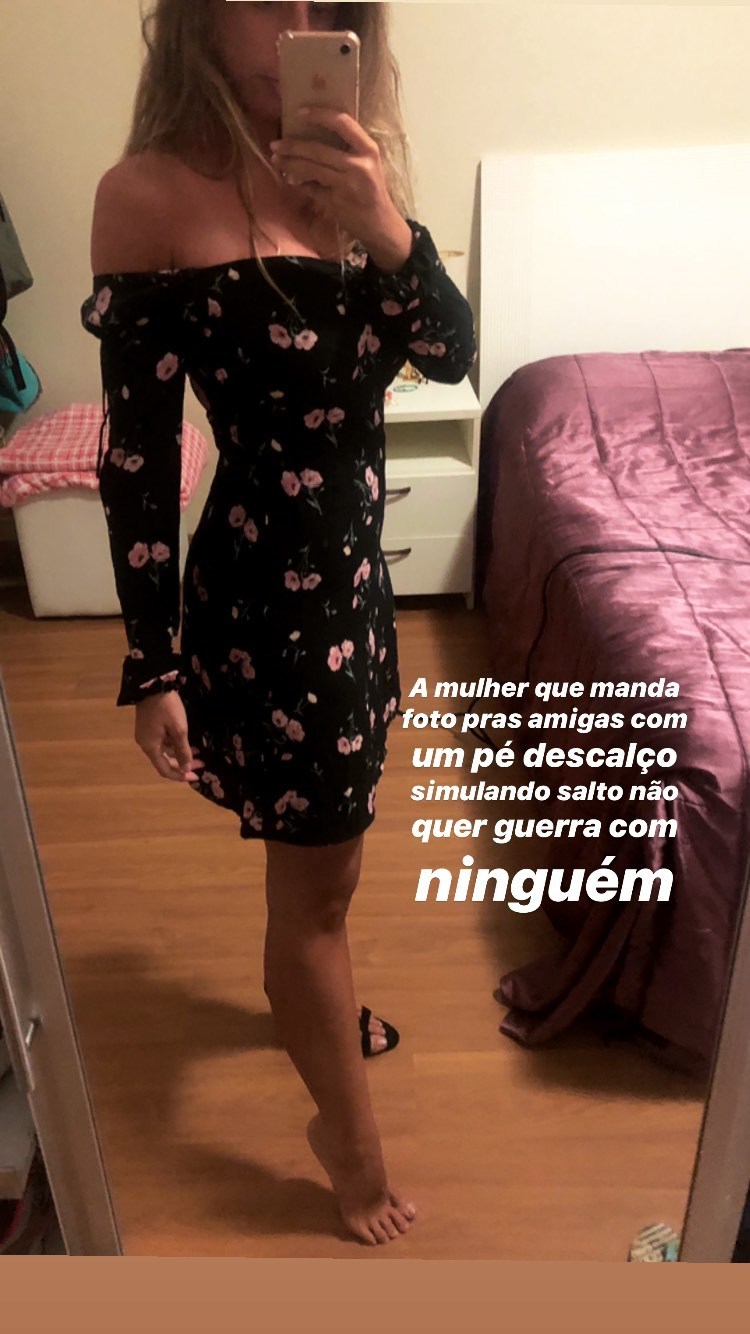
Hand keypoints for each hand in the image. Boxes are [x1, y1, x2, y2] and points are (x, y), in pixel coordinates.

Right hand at [134, 692, 204, 783]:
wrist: (152, 684)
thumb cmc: (166, 708)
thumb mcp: (178, 729)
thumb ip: (182, 750)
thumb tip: (186, 768)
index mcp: (150, 747)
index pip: (164, 770)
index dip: (180, 776)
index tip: (196, 776)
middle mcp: (146, 744)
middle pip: (165, 761)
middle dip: (183, 764)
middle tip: (201, 764)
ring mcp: (147, 734)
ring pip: (165, 751)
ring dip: (181, 753)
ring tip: (198, 752)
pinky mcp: (149, 726)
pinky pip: (163, 741)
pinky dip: (175, 744)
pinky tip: (187, 742)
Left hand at [269, 108, 412, 269]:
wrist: (380, 223)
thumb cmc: (370, 188)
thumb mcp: (368, 163)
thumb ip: (349, 148)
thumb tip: (313, 131)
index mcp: (368, 150)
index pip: (342, 123)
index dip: (319, 115)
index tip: (299, 112)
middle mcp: (358, 166)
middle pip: (318, 150)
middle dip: (292, 146)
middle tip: (275, 144)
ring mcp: (346, 186)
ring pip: (310, 169)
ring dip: (289, 164)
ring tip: (276, 160)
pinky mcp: (335, 203)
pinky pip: (311, 189)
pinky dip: (299, 184)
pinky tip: (291, 180)